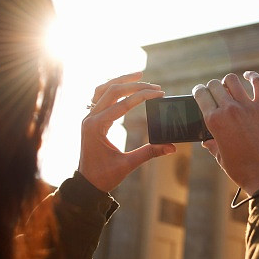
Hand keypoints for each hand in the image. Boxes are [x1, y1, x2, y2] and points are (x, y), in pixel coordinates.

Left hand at [78, 72, 174, 191]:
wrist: (86, 184)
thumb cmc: (104, 176)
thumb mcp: (127, 165)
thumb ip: (149, 153)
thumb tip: (171, 147)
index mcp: (96, 127)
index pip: (122, 104)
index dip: (143, 96)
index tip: (159, 93)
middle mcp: (90, 118)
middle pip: (112, 91)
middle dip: (135, 85)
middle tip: (155, 85)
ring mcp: (88, 117)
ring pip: (103, 89)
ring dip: (121, 81)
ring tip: (139, 74)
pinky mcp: (91, 119)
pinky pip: (100, 96)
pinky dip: (113, 89)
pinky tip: (125, 87)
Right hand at [192, 71, 258, 194]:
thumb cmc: (242, 171)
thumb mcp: (221, 158)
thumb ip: (212, 145)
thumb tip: (206, 140)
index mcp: (214, 121)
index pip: (201, 94)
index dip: (198, 91)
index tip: (200, 92)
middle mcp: (229, 110)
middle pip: (215, 85)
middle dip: (212, 87)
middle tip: (215, 93)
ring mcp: (248, 107)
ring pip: (233, 80)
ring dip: (228, 82)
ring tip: (229, 88)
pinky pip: (258, 83)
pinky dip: (252, 77)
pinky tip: (248, 76)